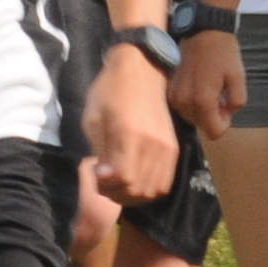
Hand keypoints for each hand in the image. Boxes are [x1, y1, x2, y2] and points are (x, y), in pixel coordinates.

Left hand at [85, 47, 177, 203]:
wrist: (142, 71)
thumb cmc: (110, 91)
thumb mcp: (93, 118)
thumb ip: (99, 150)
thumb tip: (104, 177)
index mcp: (129, 133)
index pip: (123, 178)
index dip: (105, 185)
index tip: (95, 173)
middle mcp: (153, 144)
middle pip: (138, 189)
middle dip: (116, 193)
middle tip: (103, 182)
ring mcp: (167, 148)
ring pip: (152, 191)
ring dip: (132, 195)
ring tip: (117, 183)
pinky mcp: (174, 149)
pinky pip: (164, 184)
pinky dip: (148, 190)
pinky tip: (134, 180)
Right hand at [171, 28, 245, 141]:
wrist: (203, 31)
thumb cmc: (223, 52)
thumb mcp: (239, 77)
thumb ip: (236, 102)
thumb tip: (227, 113)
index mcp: (202, 101)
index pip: (214, 132)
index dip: (225, 123)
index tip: (227, 106)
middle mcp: (184, 103)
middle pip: (202, 126)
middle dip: (213, 116)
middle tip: (219, 94)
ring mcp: (173, 97)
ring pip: (191, 118)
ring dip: (202, 110)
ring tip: (209, 88)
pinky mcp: (168, 91)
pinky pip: (182, 108)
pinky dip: (191, 102)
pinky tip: (197, 85)